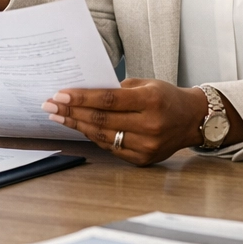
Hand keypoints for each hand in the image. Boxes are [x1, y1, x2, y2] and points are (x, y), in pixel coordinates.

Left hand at [42, 79, 239, 165]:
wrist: (192, 120)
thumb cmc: (166, 97)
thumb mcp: (146, 84)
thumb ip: (118, 89)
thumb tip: (84, 94)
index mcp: (151, 101)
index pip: (108, 100)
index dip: (81, 98)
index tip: (60, 95)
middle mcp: (149, 126)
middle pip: (101, 120)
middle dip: (72, 112)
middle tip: (50, 105)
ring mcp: (146, 146)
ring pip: (103, 136)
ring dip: (77, 126)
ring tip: (58, 117)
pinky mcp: (143, 160)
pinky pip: (111, 148)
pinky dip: (93, 137)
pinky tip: (79, 128)